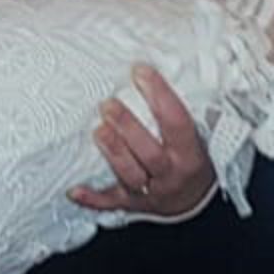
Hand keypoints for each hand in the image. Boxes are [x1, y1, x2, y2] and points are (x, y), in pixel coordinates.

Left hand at [68, 67, 214, 216]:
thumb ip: (183, 111)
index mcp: (190, 154)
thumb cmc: (192, 159)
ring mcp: (151, 193)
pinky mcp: (131, 205)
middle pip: (150, 154)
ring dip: (113, 153)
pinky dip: (91, 198)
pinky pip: (110, 203)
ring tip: (97, 130)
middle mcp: (171, 175)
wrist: (194, 202)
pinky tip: (73, 189)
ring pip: (130, 176)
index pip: (177, 122)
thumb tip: (172, 68)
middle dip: (128, 127)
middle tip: (108, 104)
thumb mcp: (199, 137)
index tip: (140, 71)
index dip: (160, 95)